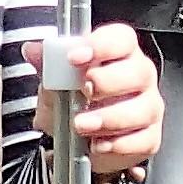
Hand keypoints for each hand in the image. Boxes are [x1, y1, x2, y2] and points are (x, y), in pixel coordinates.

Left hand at [37, 24, 160, 183]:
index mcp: (118, 55)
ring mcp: (148, 107)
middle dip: (108, 81)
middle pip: (138, 71)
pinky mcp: (149, 137)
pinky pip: (142, 139)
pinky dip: (118, 144)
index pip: (121, 39)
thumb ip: (48, 66)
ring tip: (82, 124)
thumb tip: (33, 50)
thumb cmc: (72, 106)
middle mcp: (139, 77)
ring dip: (109, 118)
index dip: (101, 45)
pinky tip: (98, 144)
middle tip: (85, 91)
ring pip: (143, 109)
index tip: (76, 57)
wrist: (76, 144)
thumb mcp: (54, 85)